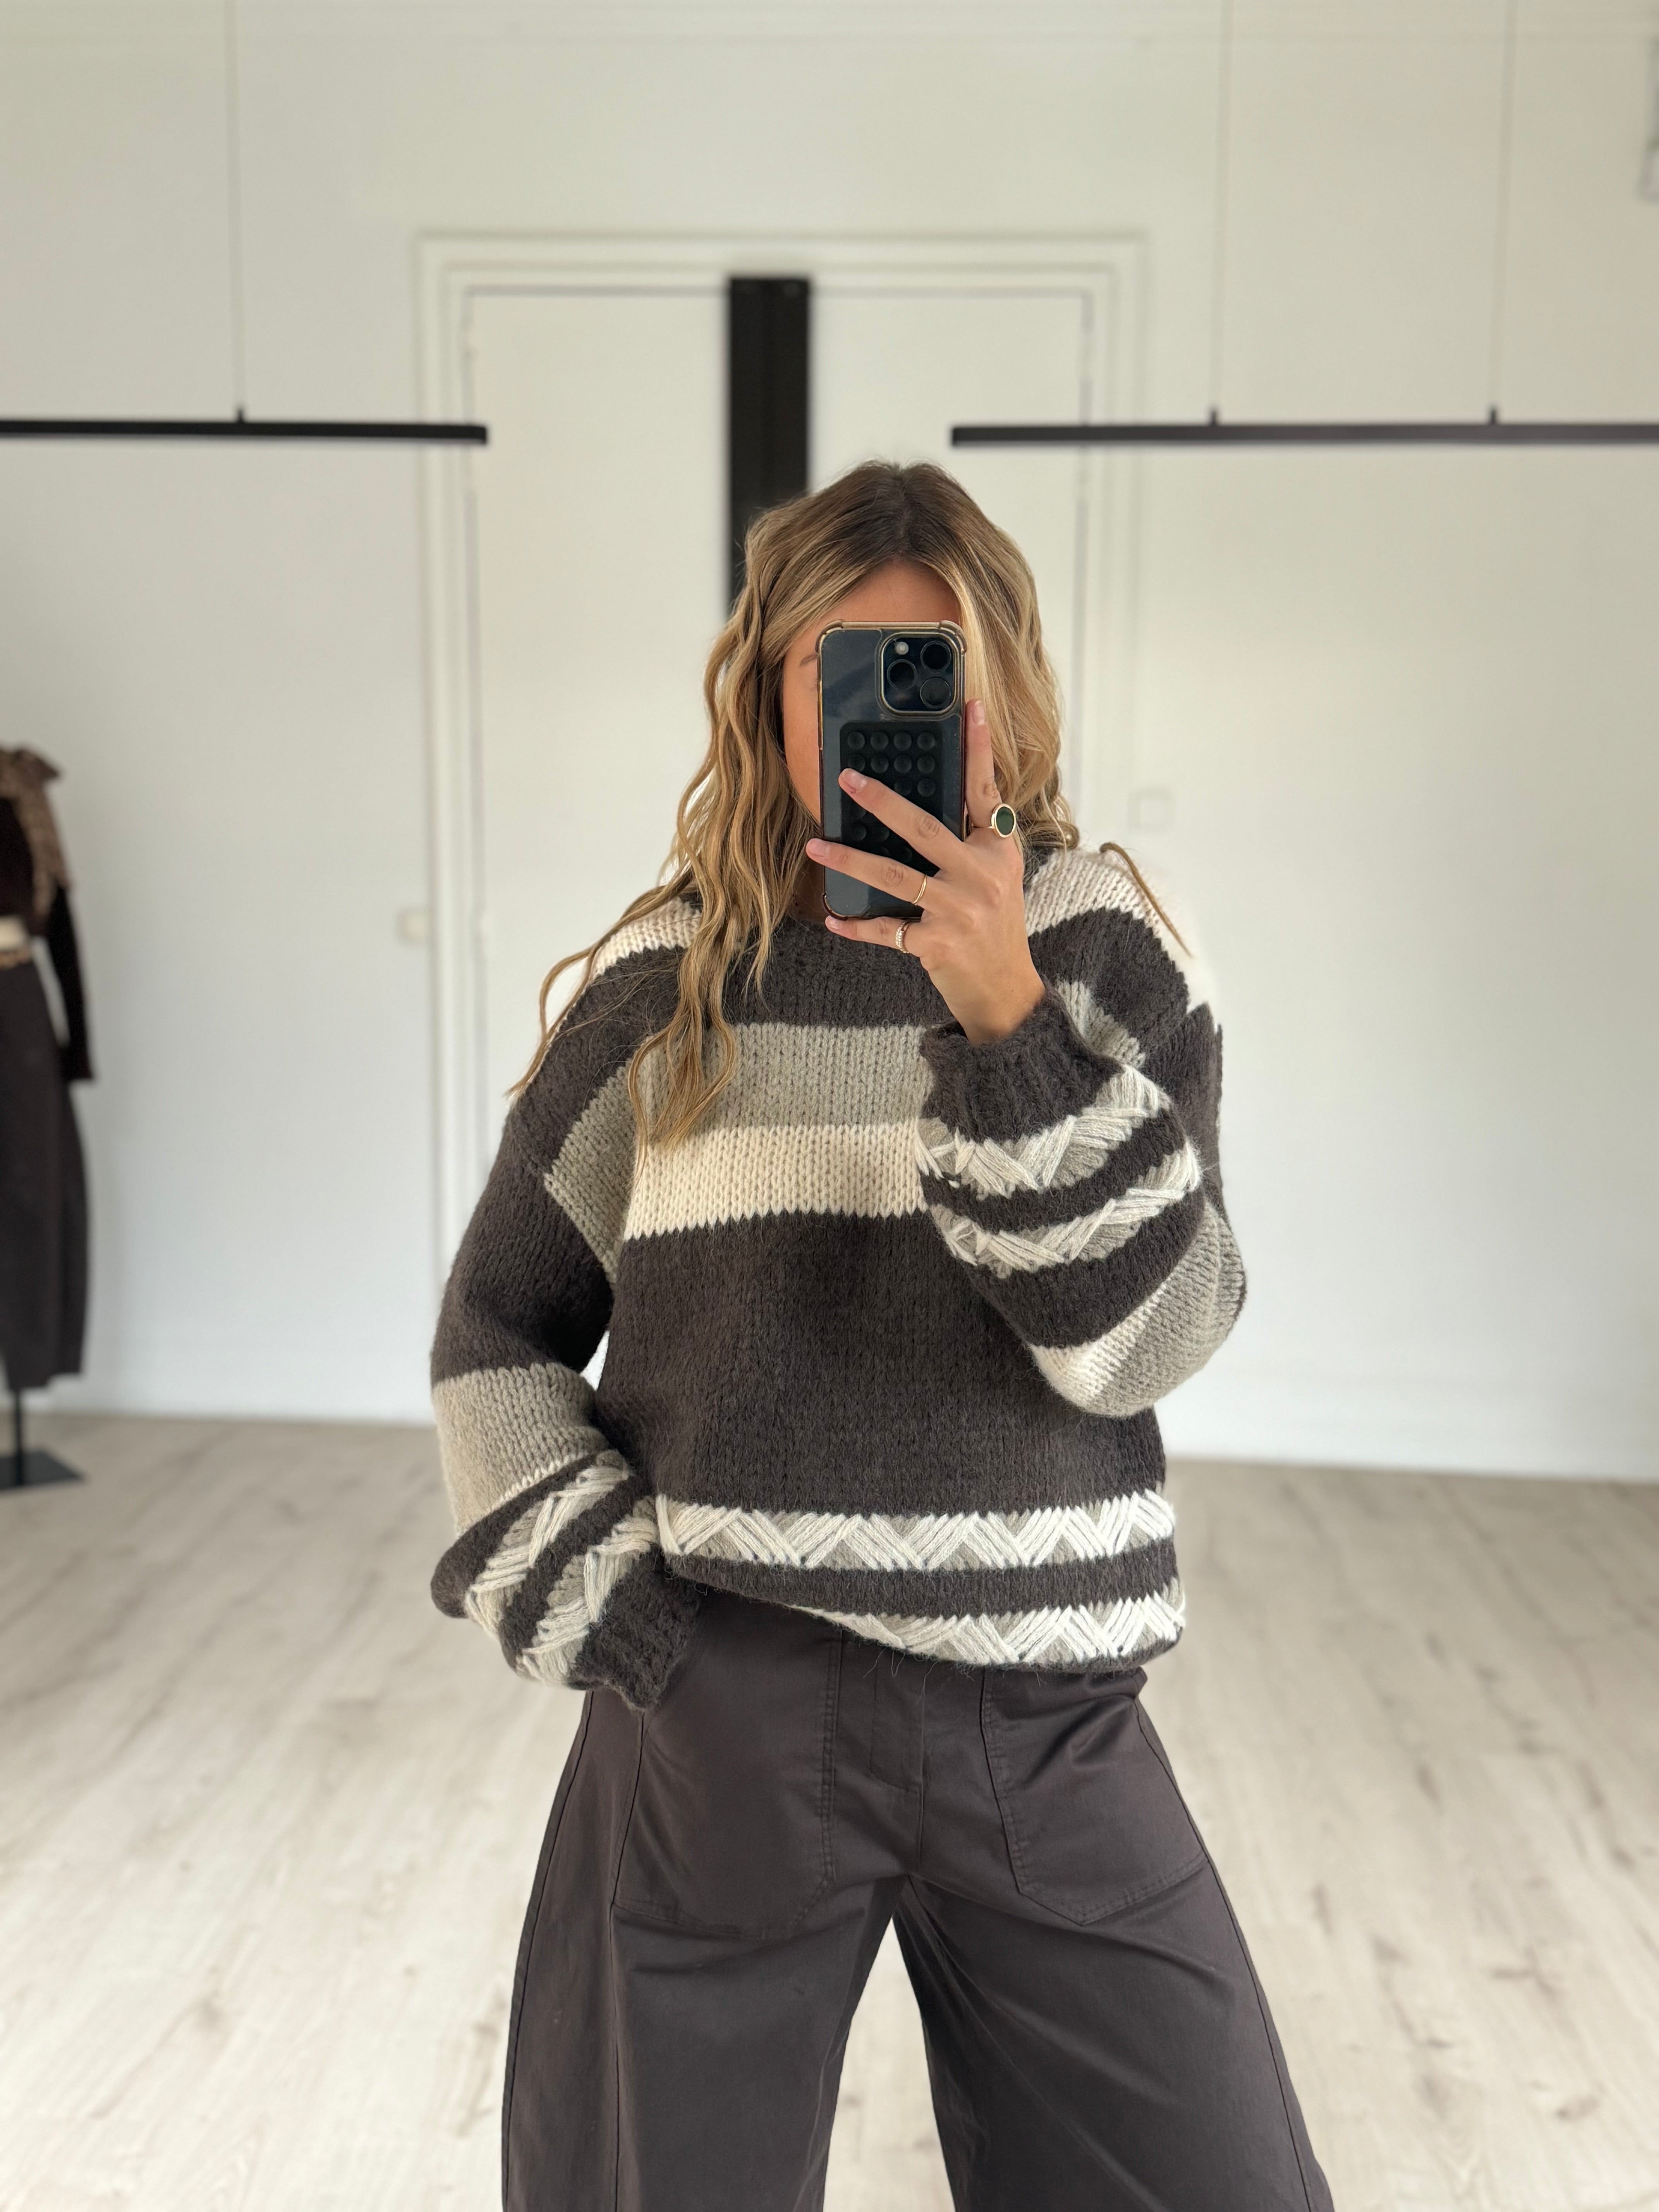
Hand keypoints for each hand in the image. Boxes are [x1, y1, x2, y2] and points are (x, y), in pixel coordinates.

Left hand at [805, 698, 1045, 1044]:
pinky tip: (833, 918)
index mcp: (997, 851)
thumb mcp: (995, 876)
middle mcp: (982, 875)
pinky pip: (886, 930)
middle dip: (882, 801)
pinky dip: (857, 925)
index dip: (977, 749)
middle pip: (924, 828)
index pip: (985, 791)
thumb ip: (971, 841)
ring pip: (894, 876)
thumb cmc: (994, 926)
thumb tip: (927, 803)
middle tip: (848, 779)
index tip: (969, 707)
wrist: (1006, 990)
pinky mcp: (937, 944)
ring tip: (815, 847)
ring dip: (849, 861)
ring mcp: (960, 910)